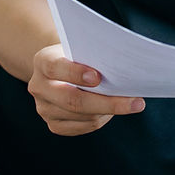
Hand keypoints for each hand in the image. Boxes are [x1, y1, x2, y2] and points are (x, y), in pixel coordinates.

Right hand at [28, 44, 144, 135]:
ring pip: (82, 116)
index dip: (76, 73)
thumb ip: (94, 56)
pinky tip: (112, 110)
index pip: (56, 67)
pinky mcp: (54, 125)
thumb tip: (125, 70)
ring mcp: (44, 108)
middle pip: (71, 100)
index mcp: (43, 61)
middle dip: (107, 102)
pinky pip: (83, 127)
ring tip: (130, 103)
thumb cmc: (77, 54)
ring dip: (108, 111)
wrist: (60, 68)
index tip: (98, 77)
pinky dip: (101, 119)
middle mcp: (38, 86)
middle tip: (136, 102)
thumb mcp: (80, 47)